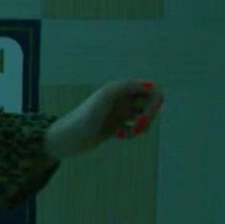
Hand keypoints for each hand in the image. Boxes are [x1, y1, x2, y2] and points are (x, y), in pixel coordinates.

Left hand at [45, 79, 163, 160]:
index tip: (148, 112)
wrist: (69, 137)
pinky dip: (132, 133)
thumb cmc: (86, 115)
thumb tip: (151, 86)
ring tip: (133, 131)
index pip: (150, 88)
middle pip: (150, 103)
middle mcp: (121, 99)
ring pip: (144, 117)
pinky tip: (119, 135)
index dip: (155, 100)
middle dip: (150, 114)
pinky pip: (133, 129)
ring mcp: (118, 113)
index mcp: (120, 88)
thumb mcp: (106, 95)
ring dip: (143, 125)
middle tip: (140, 125)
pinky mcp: (115, 127)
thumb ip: (127, 86)